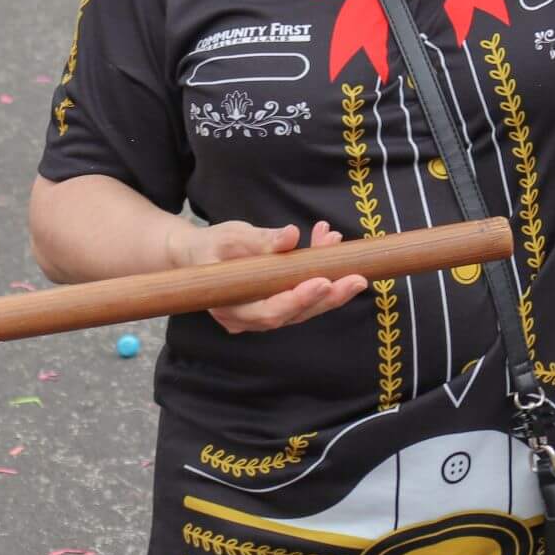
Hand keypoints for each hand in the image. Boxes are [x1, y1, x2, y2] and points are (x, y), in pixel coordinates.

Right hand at [167, 220, 367, 333]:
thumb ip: (259, 240)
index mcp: (231, 307)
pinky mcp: (274, 304)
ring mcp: (262, 315)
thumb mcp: (228, 237)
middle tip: (357, 278)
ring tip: (344, 254)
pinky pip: (301, 296)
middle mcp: (248, 319)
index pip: (270, 312)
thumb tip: (291, 236)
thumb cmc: (210, 247)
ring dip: (330, 283)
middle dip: (329, 296)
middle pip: (294, 315)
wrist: (196, 256)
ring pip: (303, 307)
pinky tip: (330, 247)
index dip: (299, 299)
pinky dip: (320, 274)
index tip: (324, 281)